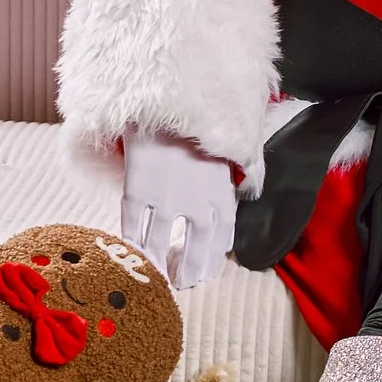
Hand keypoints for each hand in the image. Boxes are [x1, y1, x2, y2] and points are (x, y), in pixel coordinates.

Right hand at [119, 131, 237, 288]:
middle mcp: (197, 203)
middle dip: (188, 270)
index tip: (206, 271)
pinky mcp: (137, 190)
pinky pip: (132, 226)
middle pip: (194, 249)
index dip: (213, 258)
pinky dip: (131, 241)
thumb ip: (240, 173)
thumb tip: (250, 189)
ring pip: (159, 243)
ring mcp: (165, 199)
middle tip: (181, 284)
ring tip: (154, 276)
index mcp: (222, 193)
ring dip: (156, 264)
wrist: (168, 97)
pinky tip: (130, 251)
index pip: (221, 237)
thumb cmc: (201, 119)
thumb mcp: (230, 146)